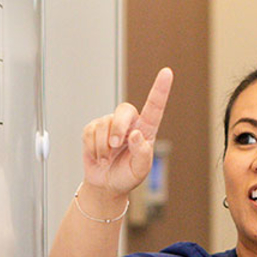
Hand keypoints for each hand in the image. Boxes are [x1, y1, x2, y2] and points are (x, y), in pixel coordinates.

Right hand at [81, 68, 172, 196]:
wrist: (106, 184)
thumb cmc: (127, 175)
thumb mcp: (140, 170)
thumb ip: (142, 153)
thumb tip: (136, 134)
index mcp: (146, 130)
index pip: (155, 107)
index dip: (160, 89)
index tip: (167, 72)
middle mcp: (129, 123)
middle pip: (124, 110)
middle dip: (117, 127)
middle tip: (115, 146)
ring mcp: (110, 124)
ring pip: (104, 125)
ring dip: (104, 147)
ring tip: (108, 159)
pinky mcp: (93, 129)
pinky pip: (90, 132)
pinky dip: (93, 148)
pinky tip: (98, 156)